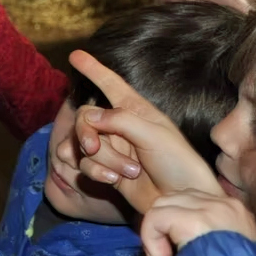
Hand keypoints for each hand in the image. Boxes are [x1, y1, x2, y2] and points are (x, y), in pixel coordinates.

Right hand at [68, 51, 217, 213]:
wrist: (181, 200)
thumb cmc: (178, 164)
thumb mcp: (155, 135)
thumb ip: (120, 120)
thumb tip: (89, 116)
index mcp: (136, 111)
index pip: (111, 84)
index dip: (94, 69)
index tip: (75, 55)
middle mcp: (121, 127)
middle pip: (85, 118)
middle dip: (86, 134)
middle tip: (93, 147)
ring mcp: (112, 149)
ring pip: (83, 145)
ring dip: (100, 160)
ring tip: (126, 172)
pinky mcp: (105, 170)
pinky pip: (84, 165)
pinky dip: (96, 173)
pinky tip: (114, 181)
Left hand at [139, 190, 255, 255]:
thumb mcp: (229, 254)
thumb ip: (208, 238)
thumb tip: (177, 237)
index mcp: (235, 212)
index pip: (194, 203)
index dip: (176, 223)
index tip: (174, 251)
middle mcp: (224, 204)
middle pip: (175, 199)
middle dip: (161, 226)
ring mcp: (209, 209)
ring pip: (162, 206)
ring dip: (154, 234)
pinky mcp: (192, 219)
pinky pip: (156, 218)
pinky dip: (150, 238)